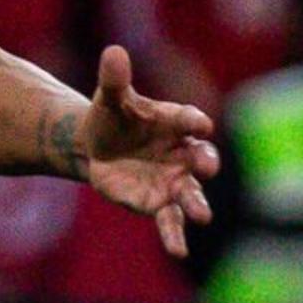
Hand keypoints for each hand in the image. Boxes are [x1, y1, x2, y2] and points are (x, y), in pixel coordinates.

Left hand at [68, 45, 221, 256]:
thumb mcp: (110, 97)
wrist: (97, 146)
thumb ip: (115, 78)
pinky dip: (174, 235)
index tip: (200, 123)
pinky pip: (169, 221)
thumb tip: (113, 51)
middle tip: (206, 167)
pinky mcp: (156, 202)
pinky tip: (179, 251)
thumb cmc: (113, 117)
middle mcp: (183, 153)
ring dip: (196, 204)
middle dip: (205, 162)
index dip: (194, 121)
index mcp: (175, 123)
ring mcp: (173, 180)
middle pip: (201, 158)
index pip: (189, 120)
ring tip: (202, 217)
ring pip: (190, 194)